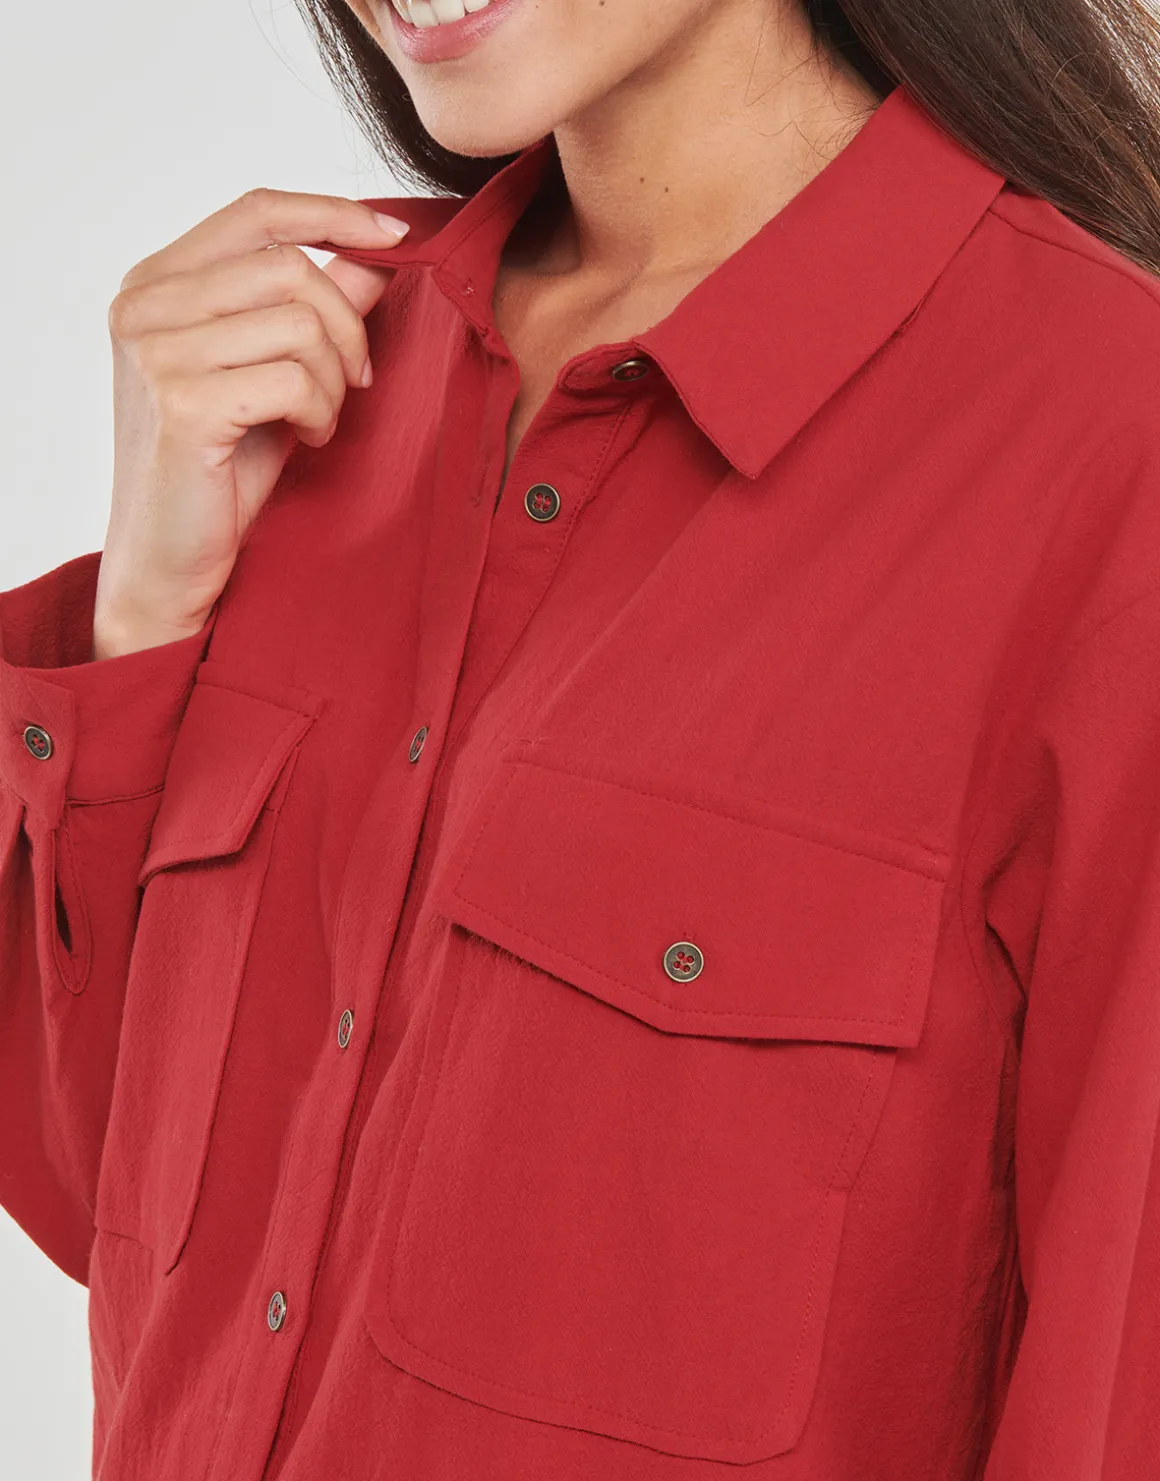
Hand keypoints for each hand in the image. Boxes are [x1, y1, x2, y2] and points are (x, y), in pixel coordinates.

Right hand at [92, 188, 409, 657]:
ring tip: (319, 419)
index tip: (396, 237)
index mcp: (155, 284)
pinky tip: (307, 441)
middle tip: (354, 383)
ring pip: (298, 322)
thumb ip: (312, 310)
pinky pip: (294, 378)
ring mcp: (156, 353)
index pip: (256, 211)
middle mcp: (143, 306)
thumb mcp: (275, 374)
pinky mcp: (183, 404)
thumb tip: (374, 256)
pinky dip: (320, 413)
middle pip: (290, 266)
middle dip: (346, 327)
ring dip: (333, 379)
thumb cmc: (221, 470)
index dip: (334, 214)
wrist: (170, 560)